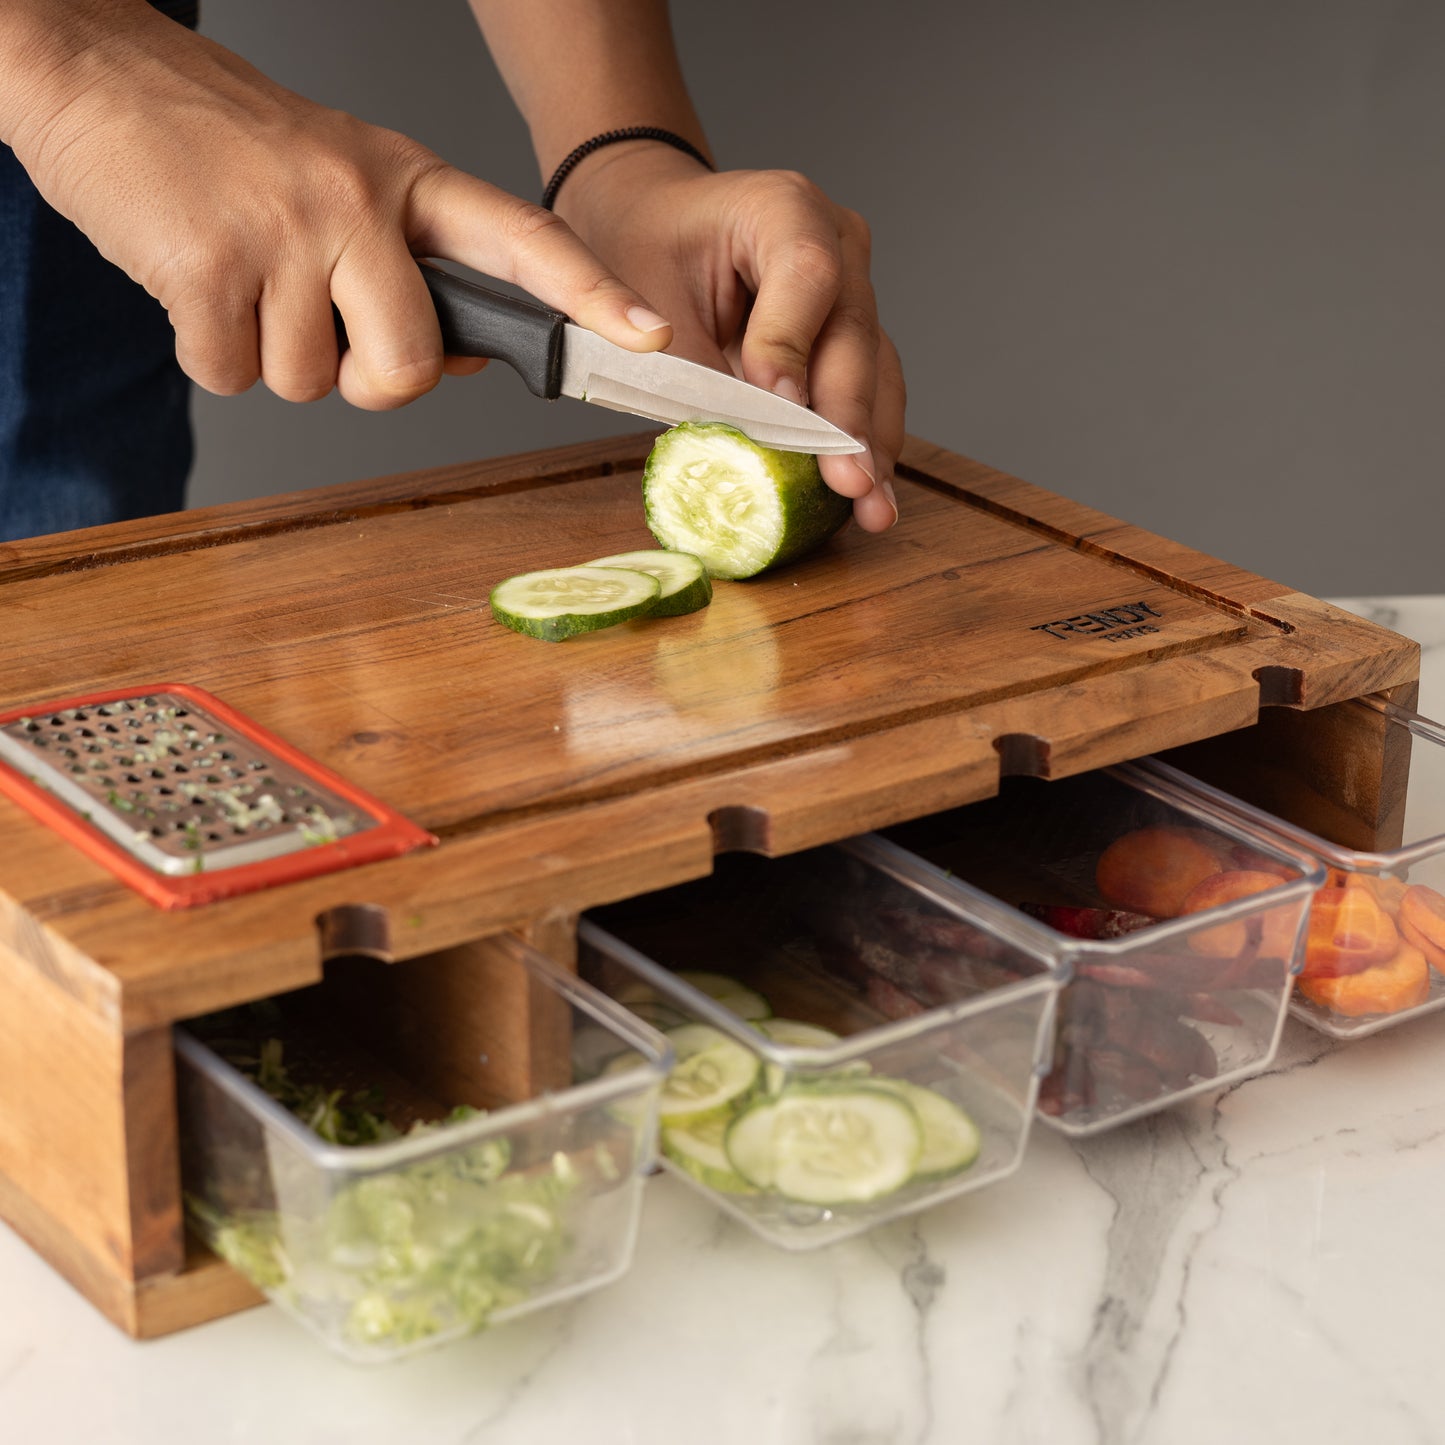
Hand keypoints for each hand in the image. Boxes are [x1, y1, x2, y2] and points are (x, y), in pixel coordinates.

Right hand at [6, 1, 673, 409]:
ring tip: (241, 276)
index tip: (646, 336)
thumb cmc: (231, 145)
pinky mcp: (209, 265)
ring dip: (271, 357)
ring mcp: (286, 230)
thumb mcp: (347, 182)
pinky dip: (209, 353)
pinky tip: (195, 285)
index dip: (587, 294)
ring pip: (312, 383)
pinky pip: (233, 377)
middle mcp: (358, 202)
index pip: (520, 239)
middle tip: (324, 332)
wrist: (97, 74)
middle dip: (370, 381)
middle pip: (412, 367)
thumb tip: (471, 361)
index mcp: (406, 181)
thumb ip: (417, 266)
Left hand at [552, 143, 905, 531]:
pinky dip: (865, 441)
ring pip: (876, 368)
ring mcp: (855, 286)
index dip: (795, 344)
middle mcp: (835, 239)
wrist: (656, 222)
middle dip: (848, 418)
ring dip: (873, 443)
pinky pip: (872, 388)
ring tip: (871, 507)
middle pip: (854, 332)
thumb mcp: (642, 294)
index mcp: (780, 206)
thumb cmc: (645, 249)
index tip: (780, 407)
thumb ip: (687, 364)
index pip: (807, 274)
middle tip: (850, 482)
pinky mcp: (854, 332)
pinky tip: (868, 494)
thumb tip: (732, 449)